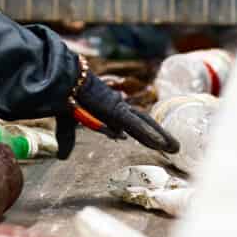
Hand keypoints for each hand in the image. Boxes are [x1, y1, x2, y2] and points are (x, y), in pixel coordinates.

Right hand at [55, 59, 179, 159]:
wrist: (62, 80)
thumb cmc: (64, 95)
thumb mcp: (67, 123)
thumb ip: (68, 139)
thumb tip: (63, 157)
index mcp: (108, 111)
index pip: (129, 126)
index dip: (142, 135)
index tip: (153, 144)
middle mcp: (117, 110)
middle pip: (143, 125)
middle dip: (158, 137)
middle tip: (174, 148)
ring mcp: (119, 109)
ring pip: (145, 125)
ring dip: (161, 136)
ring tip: (175, 148)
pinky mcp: (117, 110)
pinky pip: (136, 124)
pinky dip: (148, 133)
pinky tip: (161, 143)